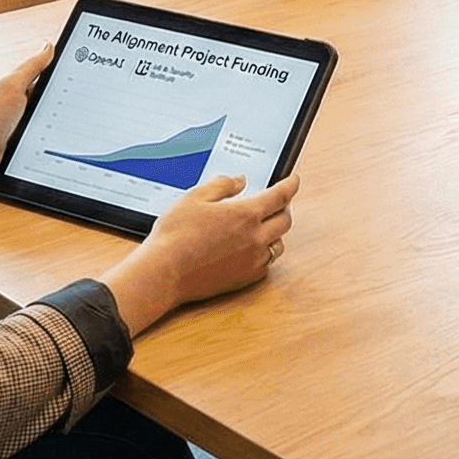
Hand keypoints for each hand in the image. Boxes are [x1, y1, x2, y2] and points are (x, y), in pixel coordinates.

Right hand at [101, 174, 300, 333]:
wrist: (165, 272)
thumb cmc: (175, 235)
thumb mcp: (194, 197)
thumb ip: (222, 184)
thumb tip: (240, 180)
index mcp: (245, 214)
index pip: (280, 196)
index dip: (290, 185)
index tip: (293, 180)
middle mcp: (255, 238)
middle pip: (285, 220)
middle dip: (283, 208)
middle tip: (275, 202)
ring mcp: (252, 261)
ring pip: (279, 244)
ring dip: (275, 232)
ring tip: (262, 226)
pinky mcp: (245, 279)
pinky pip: (266, 264)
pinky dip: (264, 253)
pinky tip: (251, 249)